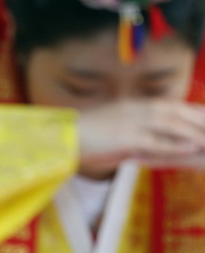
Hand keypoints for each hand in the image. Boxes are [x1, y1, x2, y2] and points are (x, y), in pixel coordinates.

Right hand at [77, 100, 204, 177]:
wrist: (61, 139)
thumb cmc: (84, 137)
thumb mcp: (112, 130)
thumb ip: (133, 132)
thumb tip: (150, 142)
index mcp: (131, 106)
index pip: (169, 105)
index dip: (192, 110)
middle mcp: (134, 109)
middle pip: (175, 110)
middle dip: (199, 118)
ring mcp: (130, 122)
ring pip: (171, 124)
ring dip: (194, 131)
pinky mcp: (126, 137)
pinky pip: (157, 141)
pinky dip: (176, 144)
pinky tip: (192, 148)